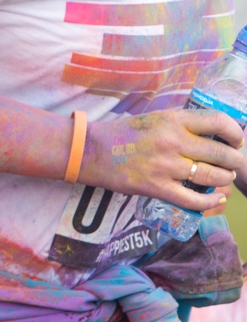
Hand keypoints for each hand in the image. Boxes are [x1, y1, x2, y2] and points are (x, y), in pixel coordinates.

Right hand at [81, 109, 243, 211]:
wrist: (90, 151)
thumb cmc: (123, 134)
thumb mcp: (155, 119)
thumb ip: (182, 125)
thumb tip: (215, 135)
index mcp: (173, 120)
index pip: (219, 123)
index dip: (236, 133)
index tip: (236, 141)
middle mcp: (173, 141)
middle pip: (222, 154)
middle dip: (235, 161)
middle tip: (233, 163)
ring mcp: (165, 166)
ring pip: (212, 177)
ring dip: (224, 180)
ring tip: (223, 178)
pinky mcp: (157, 188)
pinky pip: (194, 200)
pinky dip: (210, 201)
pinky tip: (215, 199)